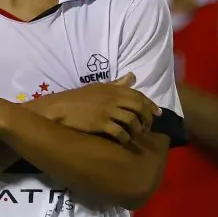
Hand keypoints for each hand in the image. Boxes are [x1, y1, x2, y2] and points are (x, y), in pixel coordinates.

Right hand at [30, 73, 160, 143]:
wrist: (59, 108)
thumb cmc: (78, 98)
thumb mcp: (99, 87)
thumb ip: (117, 83)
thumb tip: (133, 76)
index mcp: (113, 88)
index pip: (138, 95)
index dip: (151, 105)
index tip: (158, 113)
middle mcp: (113, 98)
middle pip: (139, 107)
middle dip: (148, 118)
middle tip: (148, 127)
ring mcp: (107, 111)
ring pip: (132, 120)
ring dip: (138, 130)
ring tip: (136, 135)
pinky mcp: (101, 123)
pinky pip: (120, 132)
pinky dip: (125, 138)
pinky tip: (124, 140)